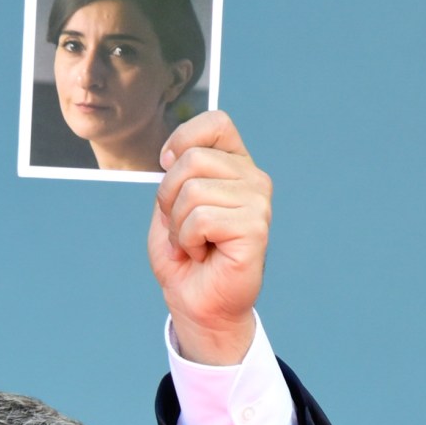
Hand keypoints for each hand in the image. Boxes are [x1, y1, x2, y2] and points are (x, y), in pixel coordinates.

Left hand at [147, 110, 271, 364]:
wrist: (196, 302)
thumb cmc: (184, 256)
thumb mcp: (169, 205)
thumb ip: (174, 173)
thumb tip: (173, 155)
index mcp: (235, 165)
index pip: (216, 123)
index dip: (183, 139)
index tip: (167, 165)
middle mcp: (253, 179)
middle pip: (193, 158)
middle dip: (169, 196)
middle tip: (181, 227)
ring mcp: (258, 202)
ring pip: (193, 190)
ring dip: (177, 225)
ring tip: (193, 243)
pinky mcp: (255, 228)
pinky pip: (201, 218)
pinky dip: (187, 241)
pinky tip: (203, 254)